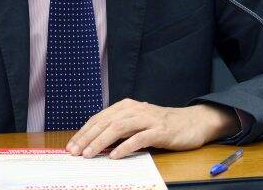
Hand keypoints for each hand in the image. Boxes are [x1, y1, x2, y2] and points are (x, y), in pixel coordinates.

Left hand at [65, 99, 239, 159]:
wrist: (191, 122)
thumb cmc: (161, 125)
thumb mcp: (137, 122)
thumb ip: (118, 129)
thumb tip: (94, 142)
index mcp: (126, 106)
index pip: (99, 118)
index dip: (83, 132)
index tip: (71, 145)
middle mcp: (134, 109)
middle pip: (105, 122)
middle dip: (87, 138)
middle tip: (74, 152)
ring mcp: (147, 119)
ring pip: (118, 128)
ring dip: (101, 142)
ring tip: (89, 154)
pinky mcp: (159, 131)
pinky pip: (139, 138)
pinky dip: (125, 147)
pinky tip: (114, 156)